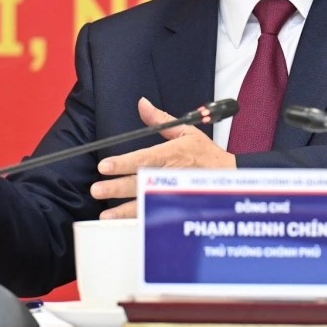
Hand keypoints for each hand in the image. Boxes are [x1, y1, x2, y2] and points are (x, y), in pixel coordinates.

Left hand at [91, 97, 235, 218]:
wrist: (230, 177)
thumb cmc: (206, 154)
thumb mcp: (186, 131)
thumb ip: (160, 119)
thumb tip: (142, 104)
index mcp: (173, 154)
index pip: (144, 158)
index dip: (123, 163)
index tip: (104, 166)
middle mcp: (172, 175)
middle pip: (140, 182)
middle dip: (117, 187)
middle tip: (97, 189)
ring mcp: (173, 193)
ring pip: (145, 203)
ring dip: (124, 210)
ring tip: (105, 214)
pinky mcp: (176, 206)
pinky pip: (154, 215)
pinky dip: (138, 220)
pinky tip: (123, 223)